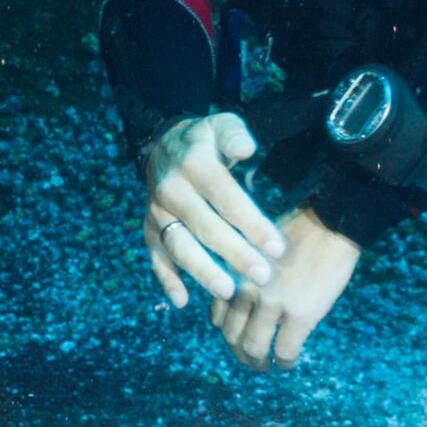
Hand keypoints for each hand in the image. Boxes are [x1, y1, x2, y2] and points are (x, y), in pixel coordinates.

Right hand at [139, 113, 284, 307]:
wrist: (162, 145)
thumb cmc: (205, 140)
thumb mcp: (221, 124)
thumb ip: (235, 134)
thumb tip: (246, 149)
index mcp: (195, 165)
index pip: (227, 198)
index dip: (252, 224)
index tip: (277, 248)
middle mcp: (172, 190)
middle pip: (206, 228)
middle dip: (236, 254)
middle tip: (263, 276)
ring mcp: (157, 213)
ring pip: (179, 246)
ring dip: (202, 271)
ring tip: (228, 291)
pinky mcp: (149, 229)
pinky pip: (155, 257)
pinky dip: (166, 279)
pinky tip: (182, 301)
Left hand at [216, 208, 360, 366]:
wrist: (329, 225)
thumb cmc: (295, 232)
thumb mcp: (254, 252)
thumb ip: (244, 278)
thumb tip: (244, 304)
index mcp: (233, 274)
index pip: (218, 317)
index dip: (228, 334)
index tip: (238, 340)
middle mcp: (244, 291)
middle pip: (232, 336)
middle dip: (240, 354)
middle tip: (252, 361)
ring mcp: (271, 304)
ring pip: (254, 348)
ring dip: (258, 363)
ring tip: (267, 367)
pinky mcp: (300, 315)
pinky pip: (284, 350)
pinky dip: (284, 362)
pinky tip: (288, 363)